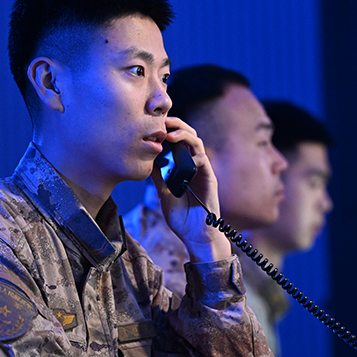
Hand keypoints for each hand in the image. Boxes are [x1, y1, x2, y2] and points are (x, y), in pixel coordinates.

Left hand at [151, 116, 231, 262]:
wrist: (196, 236)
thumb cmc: (182, 218)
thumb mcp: (163, 194)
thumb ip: (158, 177)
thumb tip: (147, 160)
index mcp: (183, 167)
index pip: (177, 142)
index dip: (167, 131)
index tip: (152, 126)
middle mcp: (194, 165)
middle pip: (187, 136)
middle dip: (175, 125)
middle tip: (160, 121)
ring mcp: (202, 170)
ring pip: (196, 142)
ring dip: (182, 134)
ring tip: (168, 133)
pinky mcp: (209, 177)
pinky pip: (202, 158)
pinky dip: (191, 150)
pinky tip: (178, 148)